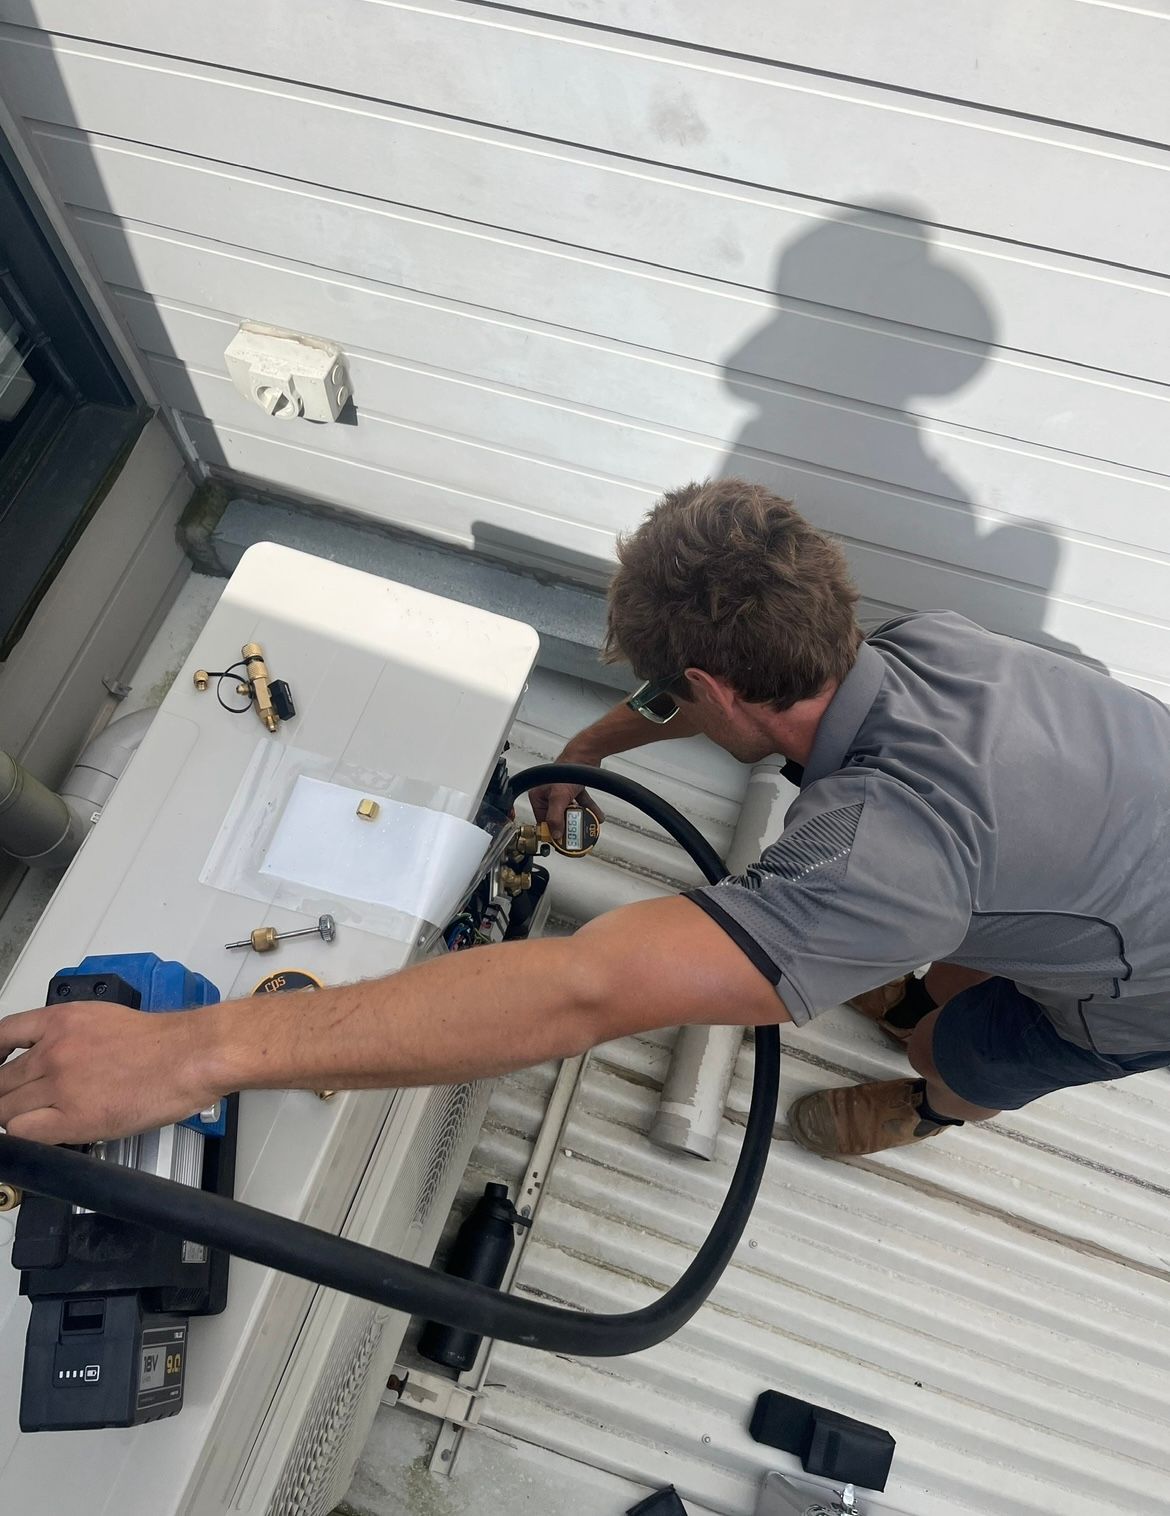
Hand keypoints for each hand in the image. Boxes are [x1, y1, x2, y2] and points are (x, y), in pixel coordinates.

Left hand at [0, 1001, 216, 1144]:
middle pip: (0, 1080)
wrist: (190, 1056)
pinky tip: (48, 1130)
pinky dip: (28, 1133)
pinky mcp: (72, 1117)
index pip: (3, 1034)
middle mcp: (54, 1050)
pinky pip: (24, 1131)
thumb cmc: (163, 1042)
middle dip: (6, 1093)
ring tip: (42, 1117)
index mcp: (62, 1020)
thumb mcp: (104, 1020)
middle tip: (24, 1101)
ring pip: (6, 1108)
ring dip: (16, 1115)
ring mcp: (60, 1084)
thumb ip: (69, 1036)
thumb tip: (49, 1057)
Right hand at [528, 765, 604, 843]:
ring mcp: (561, 792)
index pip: (542, 821)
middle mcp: (548, 795)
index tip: (560, 842)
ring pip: (570, 812)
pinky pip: (580, 804)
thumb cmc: (567, 769)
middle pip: (557, 818)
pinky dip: (588, 810)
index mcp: (538, 796)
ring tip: (588, 826)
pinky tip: (597, 816)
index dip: (551, 832)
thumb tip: (555, 834)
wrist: (585, 754)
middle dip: (568, 826)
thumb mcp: (559, 798)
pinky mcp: (573, 789)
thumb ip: (555, 818)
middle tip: (576, 835)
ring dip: (579, 820)